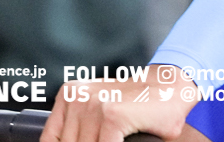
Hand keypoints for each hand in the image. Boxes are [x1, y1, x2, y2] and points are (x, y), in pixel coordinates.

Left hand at [42, 65, 206, 141]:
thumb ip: (82, 129)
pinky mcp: (112, 115)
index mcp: (69, 96)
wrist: (172, 88)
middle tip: (104, 141)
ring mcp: (94, 105)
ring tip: (115, 141)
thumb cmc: (138, 105)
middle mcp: (77, 98)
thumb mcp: (99, 112)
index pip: (50, 138)